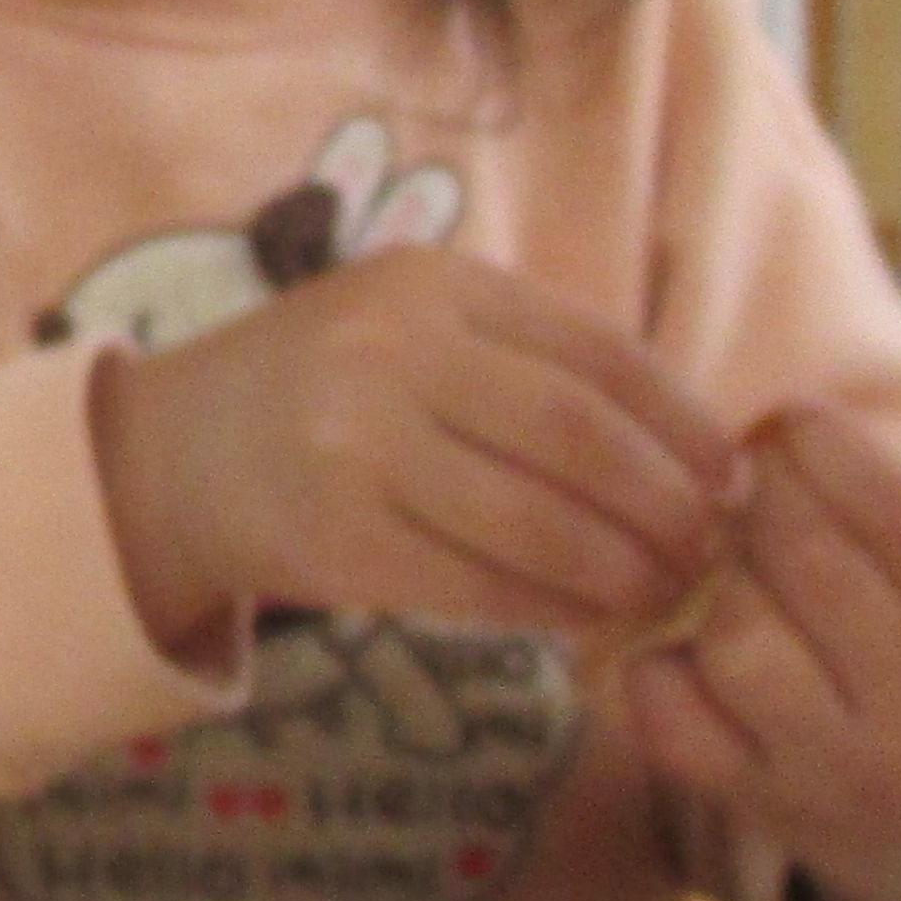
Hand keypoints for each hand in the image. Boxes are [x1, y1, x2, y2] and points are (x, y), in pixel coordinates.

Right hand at [90, 247, 742, 660]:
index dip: (685, 424)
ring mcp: (355, 447)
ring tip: (658, 590)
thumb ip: (529, 360)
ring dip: (622, 569)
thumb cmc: (322, 390)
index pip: (600, 353)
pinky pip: (481, 586)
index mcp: (430, 284)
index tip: (732, 476)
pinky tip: (583, 616)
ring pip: (541, 521)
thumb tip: (695, 448)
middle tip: (709, 548)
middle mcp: (390, 351)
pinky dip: (552, 608)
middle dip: (667, 504)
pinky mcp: (335, 540)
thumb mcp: (412, 328)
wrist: (168, 454)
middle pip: (582, 437)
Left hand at [623, 406, 900, 900]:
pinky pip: (675, 719)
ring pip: (737, 638)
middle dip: (761, 498)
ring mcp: (854, 783)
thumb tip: (779, 429)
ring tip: (752, 582)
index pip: (891, 508)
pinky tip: (704, 656)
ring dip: (724, 589)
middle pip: (805, 558)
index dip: (817, 443)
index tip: (795, 429)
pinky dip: (667, 670)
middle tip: (753, 487)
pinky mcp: (774, 816)